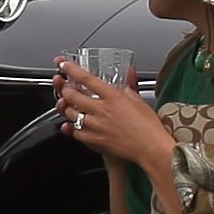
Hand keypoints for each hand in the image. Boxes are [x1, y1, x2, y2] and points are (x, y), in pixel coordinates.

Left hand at [52, 57, 169, 176]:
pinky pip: (76, 133)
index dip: (72, 70)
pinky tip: (72, 125)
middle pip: (73, 96)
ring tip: (66, 104)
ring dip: (66, 108)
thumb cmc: (149, 128)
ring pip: (71, 114)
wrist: (151, 149)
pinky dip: (72, 128)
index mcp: (113, 97)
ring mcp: (96, 126)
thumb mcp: (140, 101)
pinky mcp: (95, 141)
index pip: (87, 79)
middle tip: (63, 86)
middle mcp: (102, 110)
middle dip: (64, 89)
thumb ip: (130, 87)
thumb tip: (128, 74)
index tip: (64, 65)